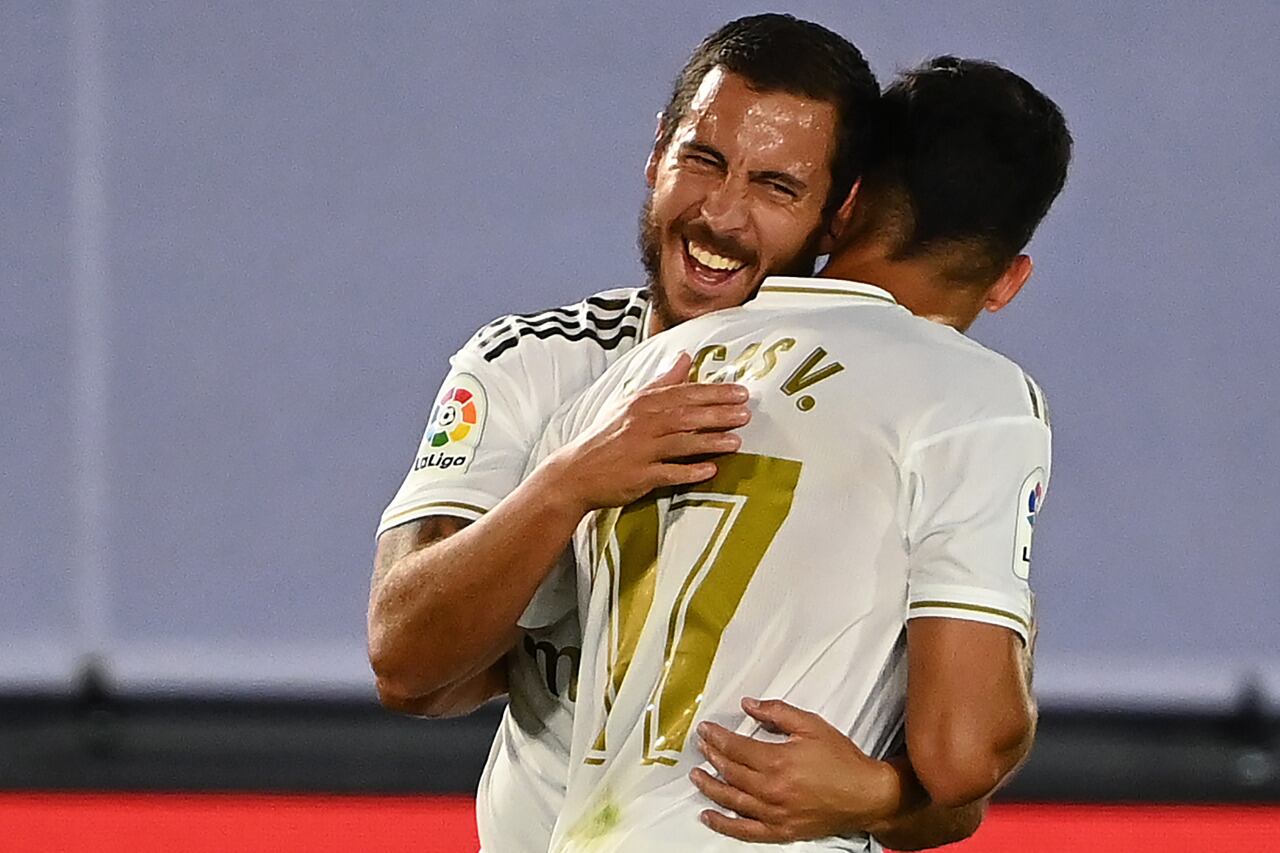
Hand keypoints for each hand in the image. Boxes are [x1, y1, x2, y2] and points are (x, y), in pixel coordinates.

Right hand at [545, 352, 750, 511]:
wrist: (575, 471)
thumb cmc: (607, 435)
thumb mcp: (630, 402)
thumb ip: (661, 381)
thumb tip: (685, 357)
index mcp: (643, 404)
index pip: (683, 394)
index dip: (714, 392)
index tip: (740, 392)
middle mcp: (643, 424)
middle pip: (686, 416)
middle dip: (718, 414)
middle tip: (746, 413)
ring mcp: (640, 450)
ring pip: (680, 442)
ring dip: (709, 441)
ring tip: (736, 442)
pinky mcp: (639, 476)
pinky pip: (667, 472)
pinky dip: (689, 471)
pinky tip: (710, 470)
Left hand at [691, 697, 897, 843]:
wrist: (867, 795)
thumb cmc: (842, 760)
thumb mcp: (811, 726)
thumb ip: (778, 713)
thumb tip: (749, 705)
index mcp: (778, 761)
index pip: (736, 747)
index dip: (717, 737)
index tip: (705, 730)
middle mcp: (772, 789)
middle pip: (731, 771)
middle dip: (712, 756)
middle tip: (701, 746)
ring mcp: (775, 813)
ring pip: (732, 799)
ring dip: (710, 787)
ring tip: (697, 776)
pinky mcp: (781, 831)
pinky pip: (745, 830)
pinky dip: (724, 824)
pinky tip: (710, 816)